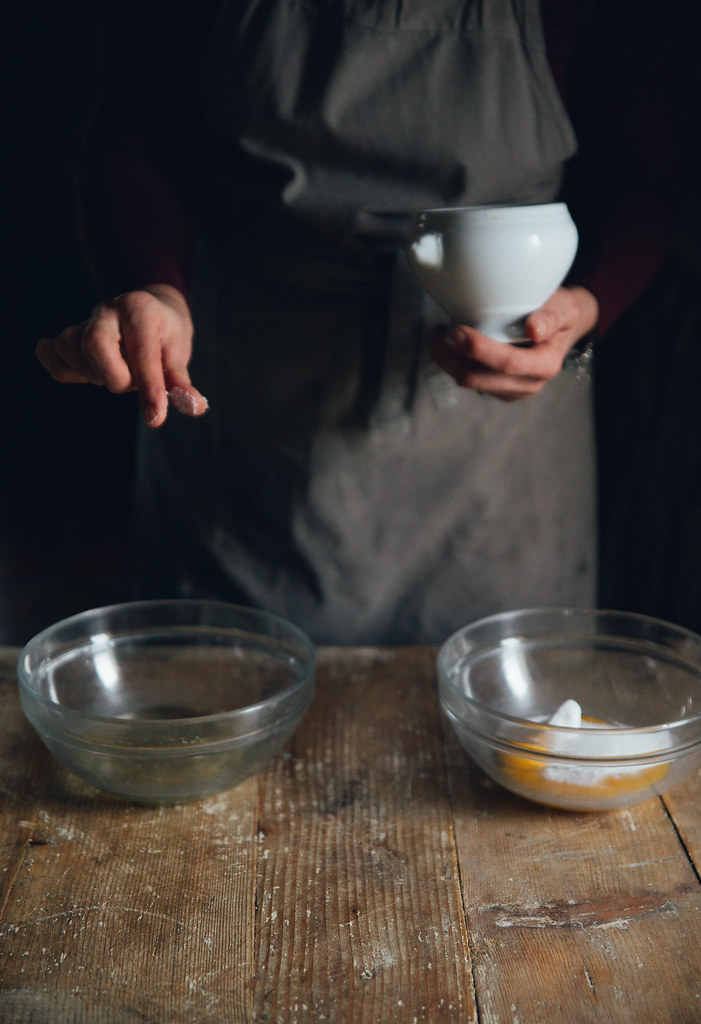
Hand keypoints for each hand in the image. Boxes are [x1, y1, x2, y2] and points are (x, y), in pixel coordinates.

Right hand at [36, 284, 207, 426]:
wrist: (149, 309)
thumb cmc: (166, 335)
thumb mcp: (178, 353)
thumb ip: (180, 382)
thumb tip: (194, 407)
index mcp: (140, 310)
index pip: (141, 353)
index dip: (149, 389)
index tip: (155, 419)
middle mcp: (108, 310)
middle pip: (94, 346)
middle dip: (116, 377)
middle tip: (132, 382)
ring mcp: (84, 321)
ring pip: (71, 350)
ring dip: (95, 375)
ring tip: (118, 372)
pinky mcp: (69, 336)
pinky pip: (51, 354)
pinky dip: (63, 370)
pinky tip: (85, 372)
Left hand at [430, 285, 598, 401]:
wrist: (562, 328)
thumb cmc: (560, 312)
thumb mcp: (564, 306)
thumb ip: (551, 316)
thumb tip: (534, 329)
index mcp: (545, 365)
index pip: (508, 363)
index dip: (479, 349)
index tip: (457, 330)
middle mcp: (529, 384)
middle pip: (478, 379)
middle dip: (450, 358)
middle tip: (437, 331)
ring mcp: (512, 391)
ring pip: (469, 383)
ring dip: (449, 360)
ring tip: (440, 332)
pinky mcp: (499, 391)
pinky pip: (471, 381)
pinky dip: (457, 363)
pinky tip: (454, 343)